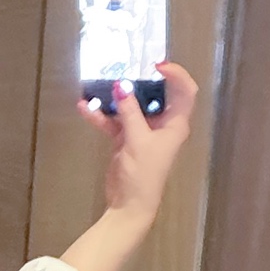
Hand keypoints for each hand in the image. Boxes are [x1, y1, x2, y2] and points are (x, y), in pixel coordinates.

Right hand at [76, 61, 196, 228]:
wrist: (128, 205)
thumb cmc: (143, 173)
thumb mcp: (137, 139)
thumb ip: (129, 111)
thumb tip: (121, 85)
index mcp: (175, 124)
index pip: (185, 91)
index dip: (176, 74)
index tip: (155, 65)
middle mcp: (162, 124)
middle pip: (156, 94)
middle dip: (141, 80)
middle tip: (126, 66)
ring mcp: (143, 131)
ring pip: (132, 106)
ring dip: (116, 97)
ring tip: (100, 83)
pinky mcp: (125, 139)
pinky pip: (115, 121)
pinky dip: (102, 115)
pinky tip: (85, 107)